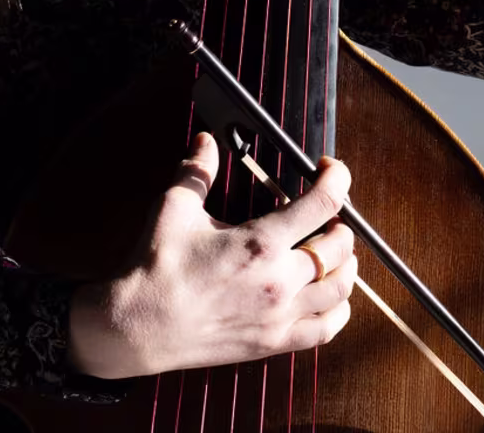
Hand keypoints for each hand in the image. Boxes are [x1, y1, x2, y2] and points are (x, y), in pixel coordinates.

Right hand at [68, 132, 357, 378]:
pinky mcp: (272, 343)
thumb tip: (205, 141)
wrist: (137, 325)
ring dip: (346, 265)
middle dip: (340, 224)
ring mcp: (279, 316)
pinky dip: (339, 312)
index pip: (321, 205)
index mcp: (260, 242)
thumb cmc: (155, 267)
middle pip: (338, 248)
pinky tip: (335, 299)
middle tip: (329, 214)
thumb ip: (198, 170)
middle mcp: (279, 281)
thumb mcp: (174, 208)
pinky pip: (325, 330)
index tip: (333, 171)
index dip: (336, 181)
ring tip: (337, 251)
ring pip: (339, 290)